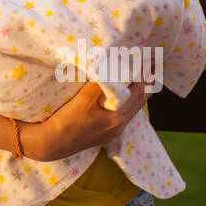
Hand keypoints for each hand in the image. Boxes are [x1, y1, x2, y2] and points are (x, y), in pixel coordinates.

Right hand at [20, 81, 150, 161]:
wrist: (51, 144)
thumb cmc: (66, 122)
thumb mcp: (83, 100)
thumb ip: (99, 84)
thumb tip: (111, 68)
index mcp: (117, 119)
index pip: (137, 94)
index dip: (144, 77)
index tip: (148, 62)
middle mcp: (118, 127)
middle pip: (139, 103)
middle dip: (147, 85)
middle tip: (154, 69)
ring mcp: (112, 132)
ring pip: (132, 110)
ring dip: (138, 94)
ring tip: (145, 81)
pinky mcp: (104, 133)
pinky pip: (123, 115)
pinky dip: (128, 103)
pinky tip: (125, 98)